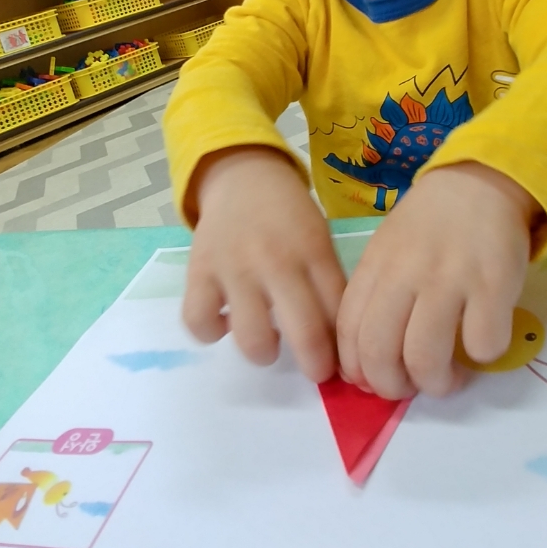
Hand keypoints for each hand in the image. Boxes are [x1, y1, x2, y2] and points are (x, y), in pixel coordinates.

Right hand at [183, 147, 345, 381]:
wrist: (243, 176)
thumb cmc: (289, 218)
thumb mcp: (320, 241)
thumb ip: (328, 285)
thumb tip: (340, 346)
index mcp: (314, 252)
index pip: (339, 312)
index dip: (347, 348)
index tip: (347, 363)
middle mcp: (277, 262)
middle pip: (305, 331)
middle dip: (316, 365)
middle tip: (317, 371)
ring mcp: (235, 267)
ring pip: (252, 337)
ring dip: (264, 352)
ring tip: (267, 343)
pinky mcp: (199, 271)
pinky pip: (200, 322)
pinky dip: (211, 331)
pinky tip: (225, 321)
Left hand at [336, 162, 539, 398]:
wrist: (480, 184)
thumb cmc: (429, 226)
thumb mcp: (387, 250)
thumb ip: (375, 297)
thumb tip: (367, 362)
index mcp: (375, 267)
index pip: (348, 334)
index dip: (358, 371)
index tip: (376, 381)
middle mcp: (406, 274)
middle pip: (379, 353)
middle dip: (392, 387)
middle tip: (411, 387)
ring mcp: (450, 279)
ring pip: (426, 357)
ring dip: (436, 384)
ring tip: (448, 378)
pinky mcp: (493, 284)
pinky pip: (482, 345)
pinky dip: (482, 356)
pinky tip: (482, 341)